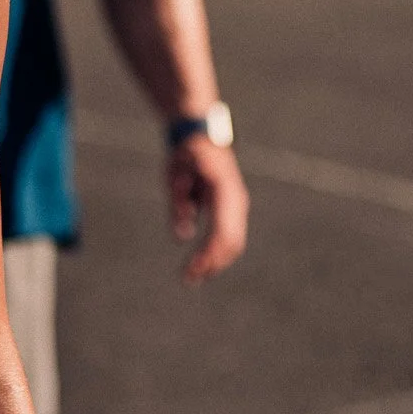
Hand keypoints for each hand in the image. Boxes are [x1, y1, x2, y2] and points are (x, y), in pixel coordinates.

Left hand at [167, 136, 248, 283]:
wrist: (201, 134)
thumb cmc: (186, 153)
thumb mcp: (176, 175)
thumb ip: (179, 203)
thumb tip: (183, 236)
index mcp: (224, 191)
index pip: (222, 233)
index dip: (208, 256)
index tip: (191, 271)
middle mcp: (235, 200)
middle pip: (231, 242)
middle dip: (212, 263)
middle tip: (189, 279)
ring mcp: (236, 205)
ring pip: (233, 242)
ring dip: (215, 261)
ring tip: (193, 276)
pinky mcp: (231, 208)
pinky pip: (228, 235)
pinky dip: (216, 251)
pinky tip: (200, 262)